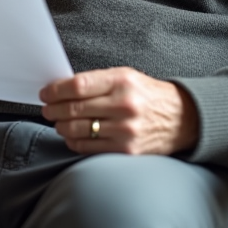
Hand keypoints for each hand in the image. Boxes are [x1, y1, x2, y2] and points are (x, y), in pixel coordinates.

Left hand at [39, 67, 198, 155]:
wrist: (182, 119)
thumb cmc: (149, 95)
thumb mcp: (127, 77)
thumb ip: (97, 81)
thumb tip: (62, 88)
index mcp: (122, 82)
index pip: (78, 86)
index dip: (55, 90)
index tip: (46, 93)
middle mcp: (124, 106)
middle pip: (73, 109)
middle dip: (53, 109)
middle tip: (47, 109)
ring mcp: (125, 130)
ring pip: (77, 130)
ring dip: (60, 126)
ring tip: (58, 122)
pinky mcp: (126, 150)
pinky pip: (87, 147)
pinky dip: (74, 141)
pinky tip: (72, 135)